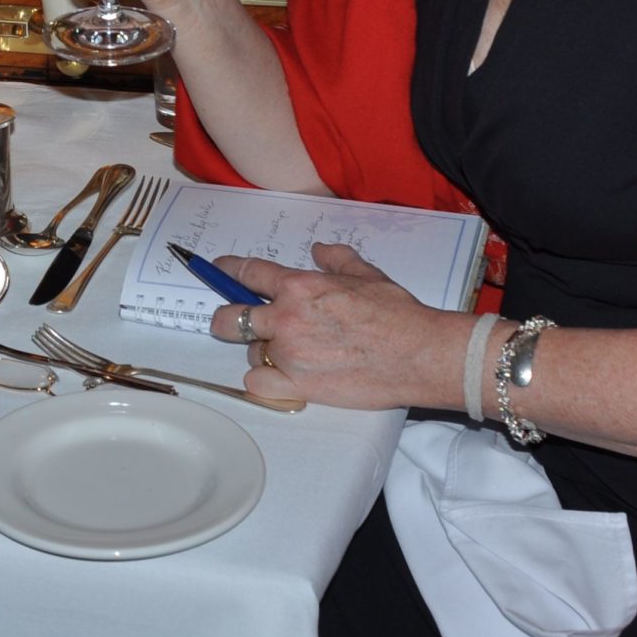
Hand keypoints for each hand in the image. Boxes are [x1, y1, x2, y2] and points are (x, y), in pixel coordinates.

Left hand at [207, 243, 465, 410]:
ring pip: (251, 352)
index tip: (218, 270)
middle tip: (235, 321)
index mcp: (300, 286)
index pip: (248, 273)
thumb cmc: (397, 313)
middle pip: (230, 318)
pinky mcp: (298, 386)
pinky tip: (282, 377)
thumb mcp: (366, 273)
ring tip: (289, 352)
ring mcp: (290, 354)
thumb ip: (336, 259)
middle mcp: (287, 319)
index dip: (227, 270)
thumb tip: (319, 250)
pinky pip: (258, 384)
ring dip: (263, 351)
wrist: (418, 354)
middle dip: (226, 318)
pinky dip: (264, 381)